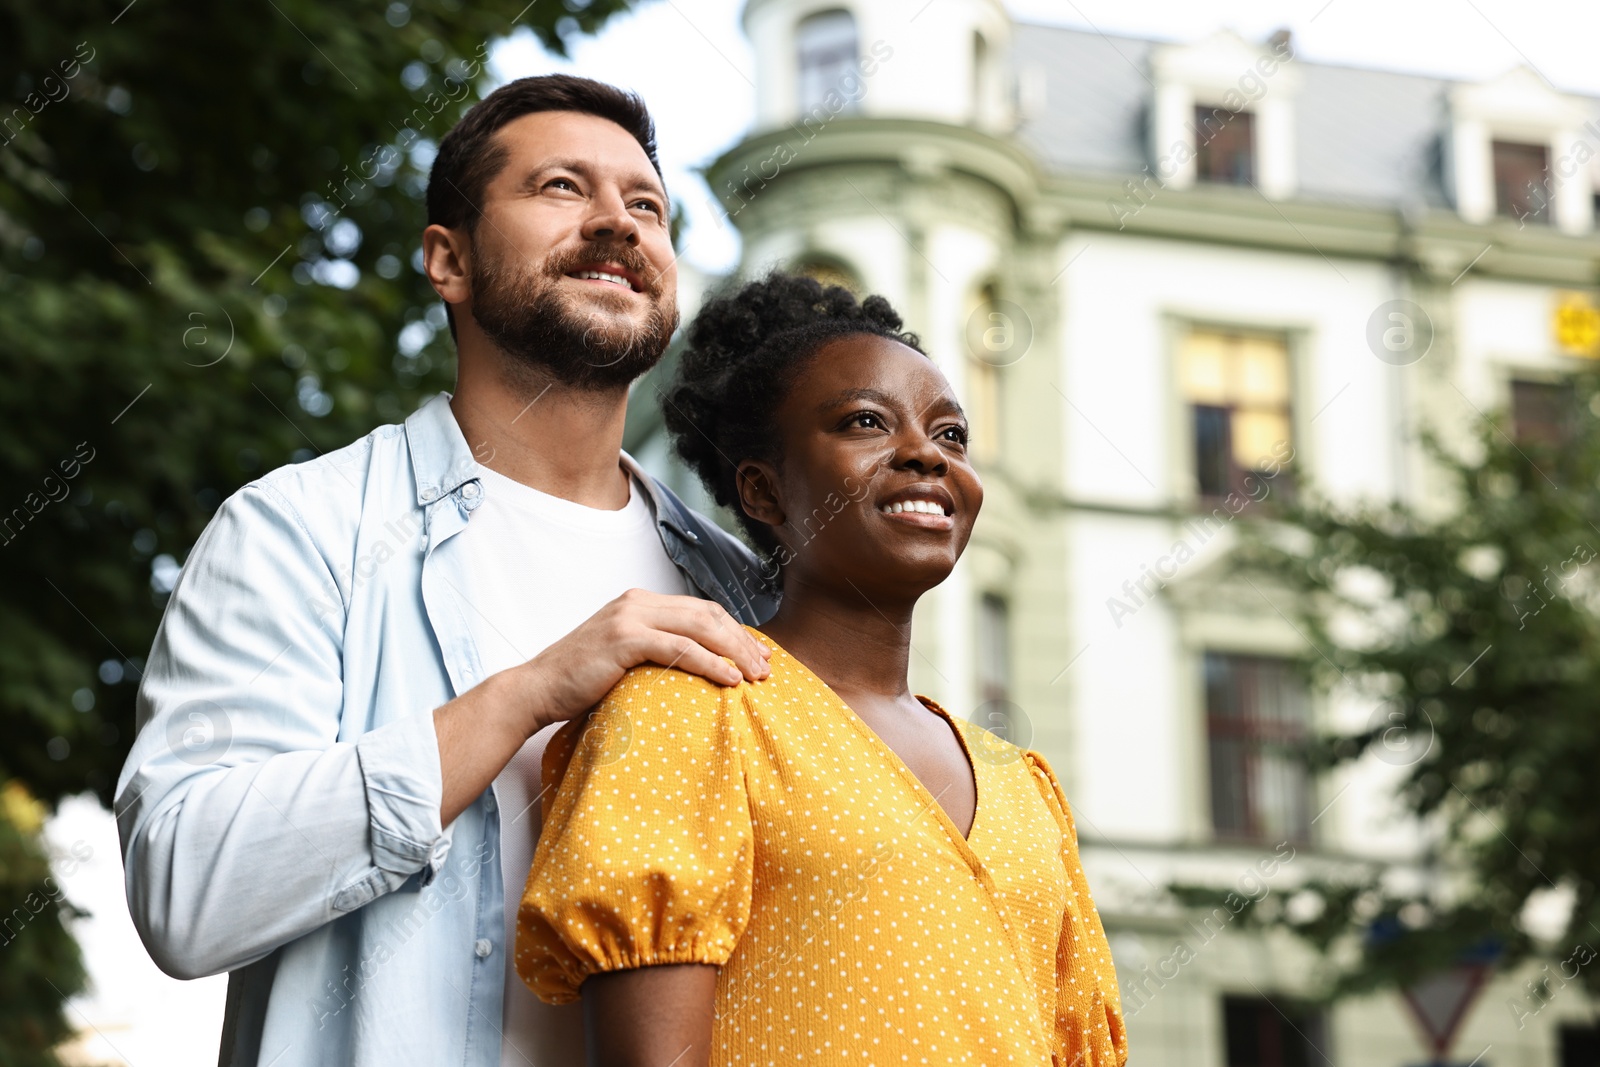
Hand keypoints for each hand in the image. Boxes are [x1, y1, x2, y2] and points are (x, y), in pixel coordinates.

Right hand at [521, 589, 770, 731]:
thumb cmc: (580, 682)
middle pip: (707, 614)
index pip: (701, 609)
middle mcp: (638, 602)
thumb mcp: (624, 657)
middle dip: (742, 640)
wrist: (537, 689)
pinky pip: (680, 648)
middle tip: (766, 668)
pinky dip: (710, 663)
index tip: (758, 654)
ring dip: (734, 651)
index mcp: (640, 602)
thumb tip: (697, 667)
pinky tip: (729, 679)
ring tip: (756, 675)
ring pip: (700, 627)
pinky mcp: (624, 639)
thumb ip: (655, 651)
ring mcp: (630, 617)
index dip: (734, 630)